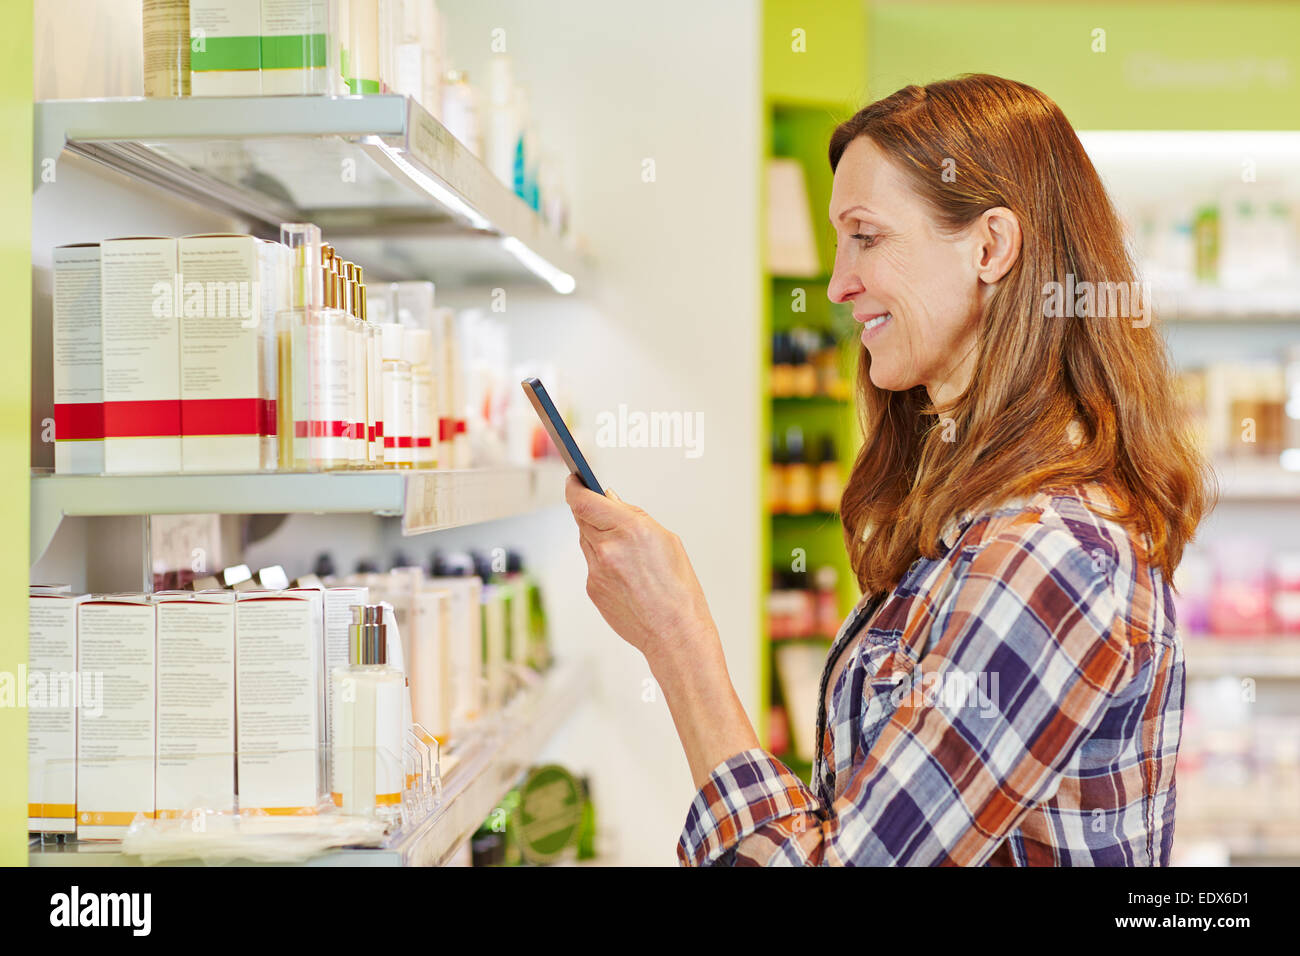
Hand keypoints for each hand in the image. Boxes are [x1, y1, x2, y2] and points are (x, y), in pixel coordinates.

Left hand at [565, 474, 717, 666]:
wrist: (674, 632)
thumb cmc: (679, 587)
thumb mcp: (666, 539)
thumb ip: (633, 516)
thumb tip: (609, 499)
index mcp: (630, 529)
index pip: (585, 500)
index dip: (574, 487)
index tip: (573, 480)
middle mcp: (608, 548)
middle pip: (582, 517)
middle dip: (590, 511)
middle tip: (599, 507)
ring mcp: (596, 570)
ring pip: (586, 541)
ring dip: (598, 537)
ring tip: (624, 548)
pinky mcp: (592, 588)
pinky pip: (592, 565)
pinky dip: (603, 562)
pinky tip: (625, 574)